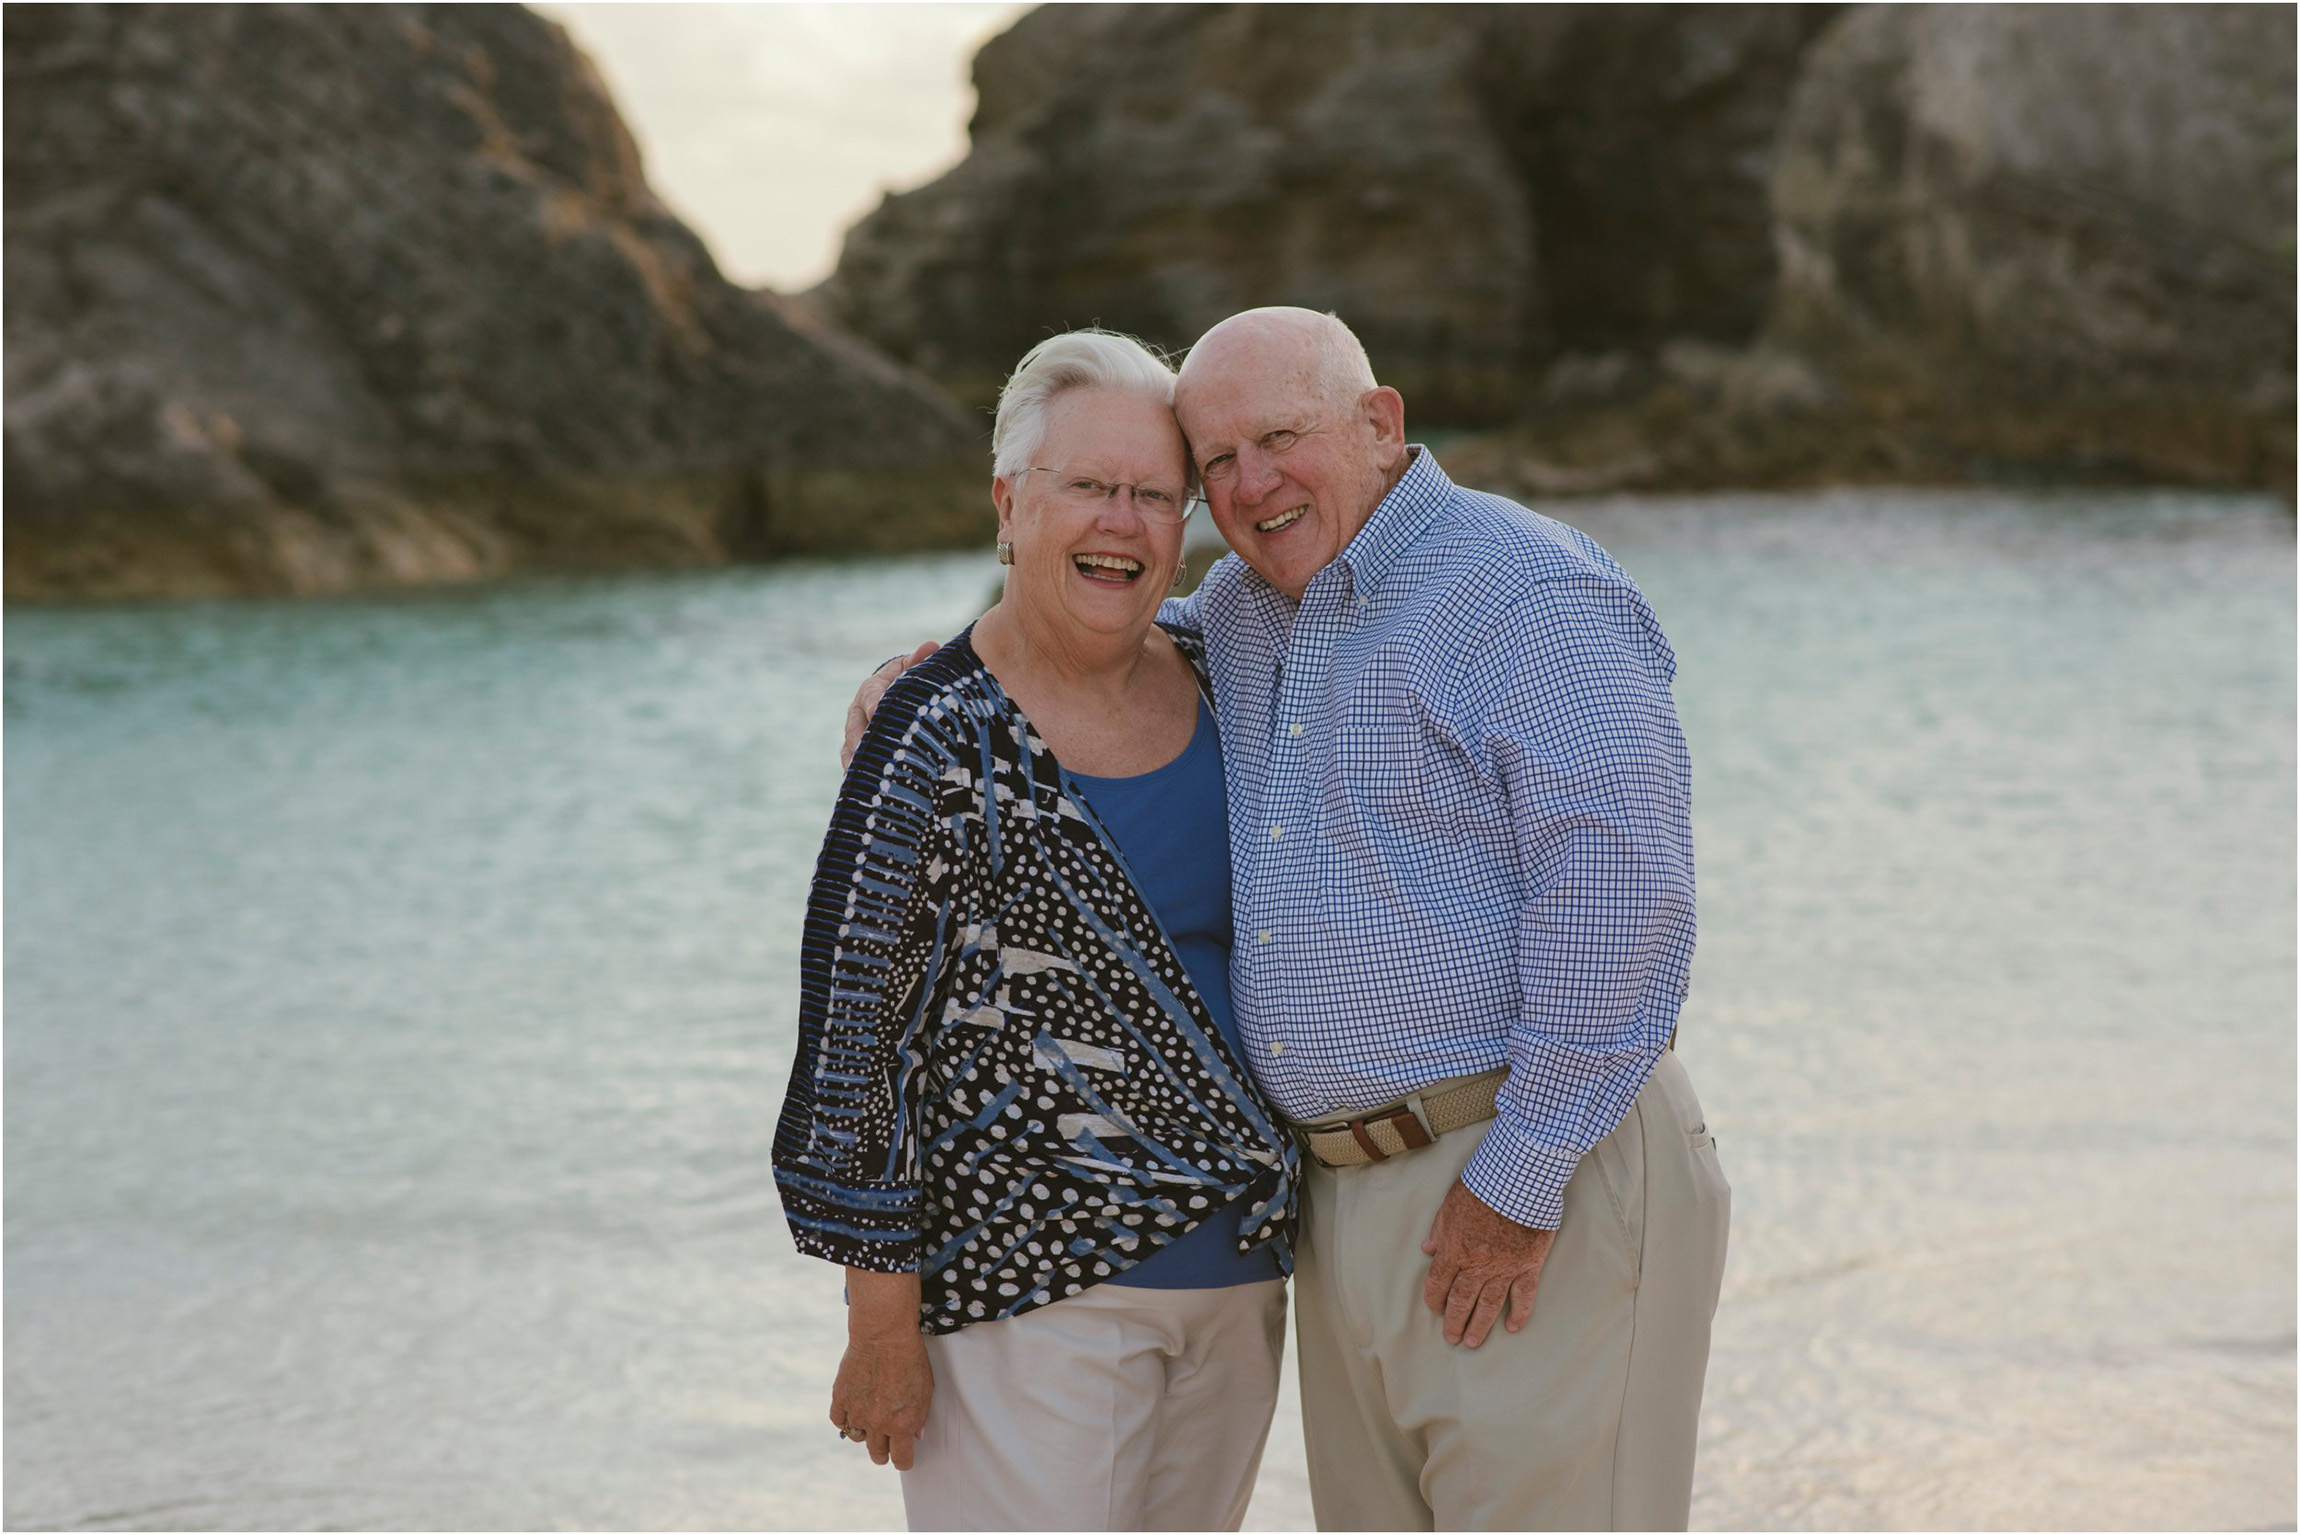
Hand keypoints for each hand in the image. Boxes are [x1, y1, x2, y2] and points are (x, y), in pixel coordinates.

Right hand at [830, 1269, 931, 1468]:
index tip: (903, 1459)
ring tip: (870, 1425)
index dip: (903, 1461)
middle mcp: (877, 1423)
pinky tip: (853, 1413)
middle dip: (883, 1453)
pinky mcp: (841, 1397)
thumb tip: (914, 1435)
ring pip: (858, 1438)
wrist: (884, 1334)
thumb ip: (920, 1416)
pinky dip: (846, 1420)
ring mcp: (857, 1411)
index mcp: (901, 1424)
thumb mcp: (926, 1389)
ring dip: (865, 1434)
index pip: (901, 1458)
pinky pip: (840, 1421)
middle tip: (884, 1450)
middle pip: (877, 1453)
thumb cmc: (910, 1358)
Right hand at [842, 642, 936, 768]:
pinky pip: (853, 763)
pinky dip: (859, 775)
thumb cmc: (913, 683)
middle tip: (872, 752)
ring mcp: (856, 732)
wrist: (903, 700)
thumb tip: (931, 646)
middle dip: (862, 740)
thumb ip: (920, 661)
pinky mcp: (858, 751)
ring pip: (850, 748)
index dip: (874, 702)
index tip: (877, 712)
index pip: (870, 693)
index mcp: (873, 688)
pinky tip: (869, 789)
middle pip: (855, 726)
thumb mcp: (917, 671)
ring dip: (858, 761)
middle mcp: (859, 711)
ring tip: (869, 776)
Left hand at [1420, 1176, 1555, 1348]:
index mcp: (1454, 1249)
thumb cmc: (1483, 1186)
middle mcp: (1477, 1265)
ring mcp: (1504, 1268)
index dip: (1434, 1299)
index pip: (1439, 1283)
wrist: (1519, 1180)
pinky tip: (1513, 1327)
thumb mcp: (1450, 1203)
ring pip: (1489, 1305)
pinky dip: (1519, 1313)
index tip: (1435, 1309)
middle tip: (1451, 1338)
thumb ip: (1439, 1229)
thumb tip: (1427, 1249)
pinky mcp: (1529, 1265)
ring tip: (1472, 1342)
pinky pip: (1524, 1295)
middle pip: (1461, 1300)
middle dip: (1454, 1321)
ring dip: (1479, 1326)